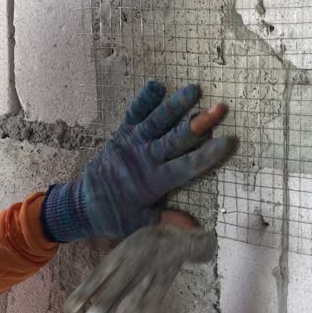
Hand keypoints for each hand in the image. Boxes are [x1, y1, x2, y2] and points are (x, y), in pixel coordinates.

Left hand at [41, 81, 234, 242]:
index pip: (187, 166)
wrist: (83, 203)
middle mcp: (145, 158)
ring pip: (158, 121)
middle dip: (199, 123)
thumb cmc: (117, 214)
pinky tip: (156, 84)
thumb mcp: (141, 223)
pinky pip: (134, 114)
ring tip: (194, 89)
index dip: (208, 154)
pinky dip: (144, 100)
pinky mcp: (122, 134)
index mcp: (154, 180)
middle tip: (219, 108)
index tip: (228, 141)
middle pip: (176, 138)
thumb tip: (196, 228)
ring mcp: (133, 142)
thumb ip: (168, 222)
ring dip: (176, 105)